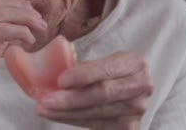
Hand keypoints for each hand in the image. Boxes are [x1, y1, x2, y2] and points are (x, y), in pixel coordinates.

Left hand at [35, 52, 152, 129]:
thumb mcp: (102, 63)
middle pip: (102, 94)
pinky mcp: (130, 127)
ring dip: (66, 113)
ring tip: (44, 109)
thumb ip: (83, 67)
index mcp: (135, 62)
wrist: (129, 91)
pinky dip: (74, 120)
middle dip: (70, 99)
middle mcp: (141, 86)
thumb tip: (53, 70)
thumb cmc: (109, 74)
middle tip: (45, 100)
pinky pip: (97, 125)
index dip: (84, 75)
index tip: (61, 80)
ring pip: (96, 112)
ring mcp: (138, 109)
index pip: (107, 69)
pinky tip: (59, 116)